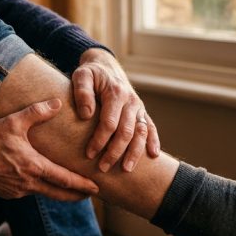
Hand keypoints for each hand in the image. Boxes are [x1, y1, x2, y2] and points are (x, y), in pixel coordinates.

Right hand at [0, 98, 99, 200]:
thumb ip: (37, 112)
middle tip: (92, 194)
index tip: (96, 188)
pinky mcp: (8, 194)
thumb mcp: (14, 122)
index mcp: (34, 167)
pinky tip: (42, 183)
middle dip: (77, 195)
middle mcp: (28, 183)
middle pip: (59, 194)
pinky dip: (40, 189)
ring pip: (44, 194)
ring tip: (71, 189)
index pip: (64, 180)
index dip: (82, 185)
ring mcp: (18, 191)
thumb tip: (58, 103)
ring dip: (59, 192)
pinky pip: (29, 192)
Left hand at [71, 48, 159, 172]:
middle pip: (126, 132)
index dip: (100, 140)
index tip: (89, 154)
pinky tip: (153, 155)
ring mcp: (138, 107)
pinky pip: (150, 127)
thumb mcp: (81, 76)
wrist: (106, 65)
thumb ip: (82, 92)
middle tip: (103, 167)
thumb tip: (86, 115)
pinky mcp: (141, 111)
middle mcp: (130, 101)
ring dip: (134, 152)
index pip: (109, 123)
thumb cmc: (90, 74)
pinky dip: (154, 141)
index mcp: (116, 93)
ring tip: (126, 169)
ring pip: (140, 133)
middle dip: (115, 152)